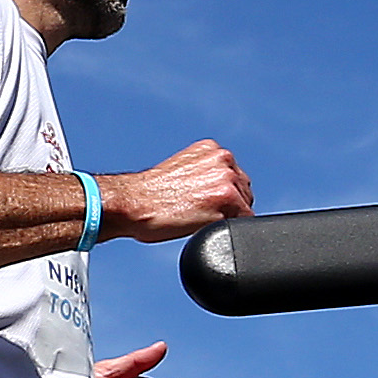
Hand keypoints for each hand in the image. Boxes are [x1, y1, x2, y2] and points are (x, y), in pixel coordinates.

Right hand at [95, 140, 252, 244]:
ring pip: (244, 208)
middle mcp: (223, 161)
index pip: (235, 176)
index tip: (204, 203)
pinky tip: (202, 225)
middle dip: (229, 205)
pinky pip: (242, 223)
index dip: (223, 195)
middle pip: (244, 191)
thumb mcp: (182, 168)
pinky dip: (226, 229)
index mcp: (212, 149)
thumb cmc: (149, 193)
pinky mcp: (226, 202)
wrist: (133, 203)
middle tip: (199, 213)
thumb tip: (215, 188)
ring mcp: (226, 181)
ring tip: (197, 218)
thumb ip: (205, 171)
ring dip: (227, 217)